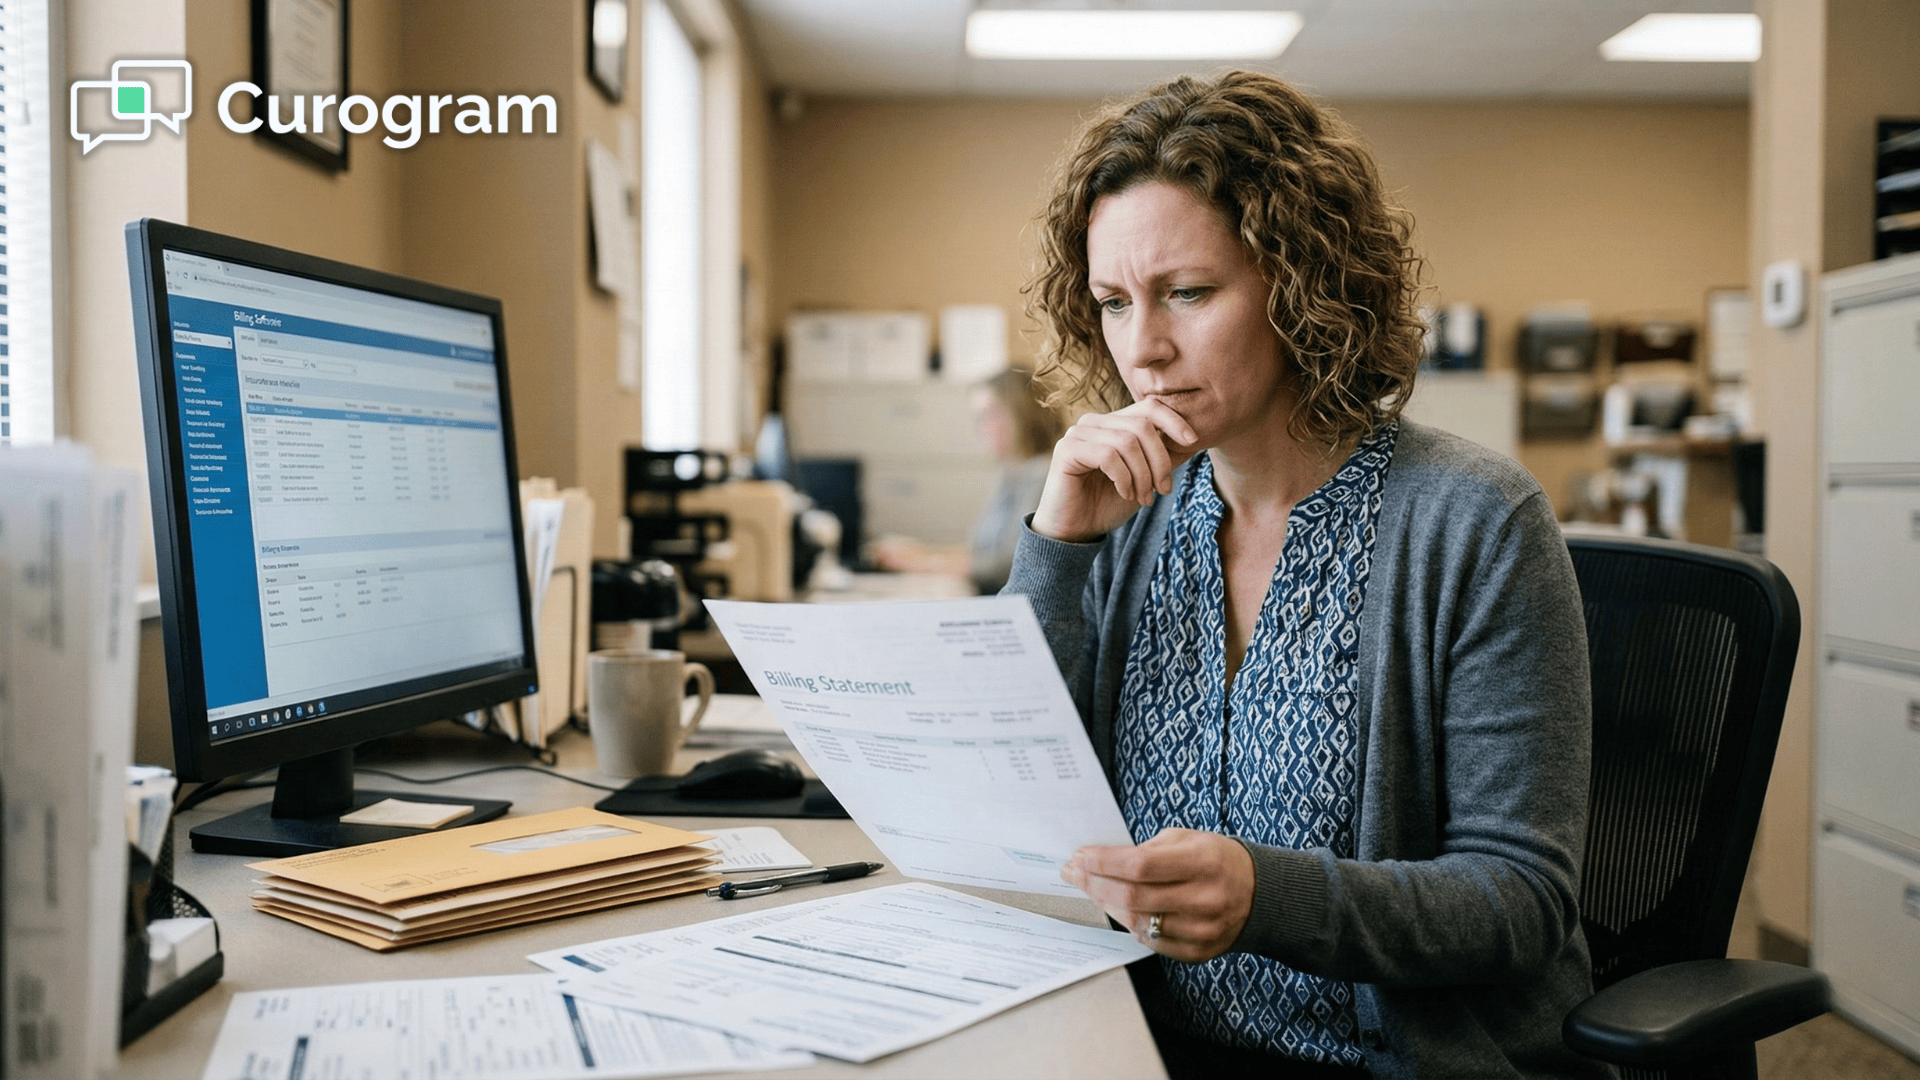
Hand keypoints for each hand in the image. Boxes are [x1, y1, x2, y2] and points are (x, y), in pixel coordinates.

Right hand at [1030, 397, 1199, 542]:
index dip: (1173, 420)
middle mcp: (1095, 422)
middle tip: (1164, 490)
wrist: (1076, 530)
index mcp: (1113, 423)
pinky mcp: (1067, 449)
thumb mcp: (1146, 479)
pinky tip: (1124, 494)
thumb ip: (1165, 458)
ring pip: (1126, 442)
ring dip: (1142, 475)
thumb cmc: (1108, 503)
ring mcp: (1078, 433)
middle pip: (1142, 426)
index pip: (1148, 407)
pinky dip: (1123, 478)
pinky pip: (1107, 455)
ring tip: (1143, 498)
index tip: (1193, 442)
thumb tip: (1194, 440)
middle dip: (1160, 461)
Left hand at [1062, 828, 1254, 961]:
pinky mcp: (1198, 952)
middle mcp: (1204, 899)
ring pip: (1138, 922)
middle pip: (1133, 896)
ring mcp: (1202, 930)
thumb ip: (1147, 850)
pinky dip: (1130, 925)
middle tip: (1076, 873)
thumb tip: (1100, 862)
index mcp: (1202, 862)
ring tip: (1093, 890)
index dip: (1103, 862)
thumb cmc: (1215, 860)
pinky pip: (1151, 942)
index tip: (1080, 857)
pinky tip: (1119, 909)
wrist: (1259, 894)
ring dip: (1107, 905)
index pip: (1139, 865)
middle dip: (1095, 884)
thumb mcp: (1187, 839)